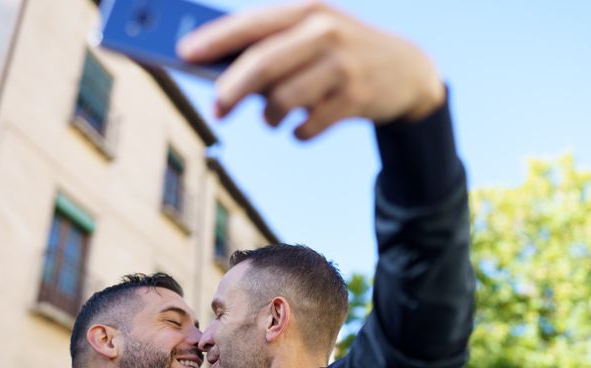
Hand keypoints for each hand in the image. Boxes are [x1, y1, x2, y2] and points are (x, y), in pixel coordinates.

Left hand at [177, 1, 444, 139]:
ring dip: (269, 117)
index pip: (251, 24)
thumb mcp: (314, 35)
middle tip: (217, 109)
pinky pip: (307, 126)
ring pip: (283, 100)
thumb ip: (274, 47)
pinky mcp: (355, 99)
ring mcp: (342, 66)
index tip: (184, 53)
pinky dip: (297, 132)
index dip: (215, 40)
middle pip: (263, 65)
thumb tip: (222, 76)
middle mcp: (324, 33)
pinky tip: (301, 127)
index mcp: (307, 10)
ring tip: (272, 118)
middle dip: (232, 90)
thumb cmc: (343, 52)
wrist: (407, 71)